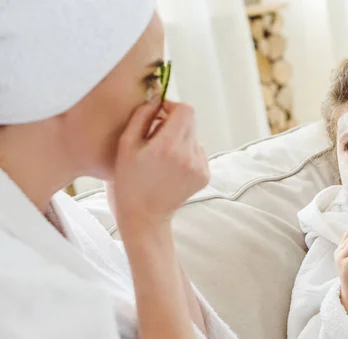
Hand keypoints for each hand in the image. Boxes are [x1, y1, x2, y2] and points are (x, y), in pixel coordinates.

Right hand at [112, 101, 209, 227]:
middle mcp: (189, 155)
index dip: (172, 107)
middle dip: (173, 123)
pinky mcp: (205, 176)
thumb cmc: (128, 180)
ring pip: (194, 138)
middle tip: (155, 138)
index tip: (159, 115)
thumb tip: (156, 98)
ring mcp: (200, 167)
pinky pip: (198, 153)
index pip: (186, 110)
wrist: (144, 216)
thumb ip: (142, 116)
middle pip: (190, 122)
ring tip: (161, 158)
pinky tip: (170, 168)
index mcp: (169, 145)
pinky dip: (186, 154)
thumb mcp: (126, 145)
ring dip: (179, 140)